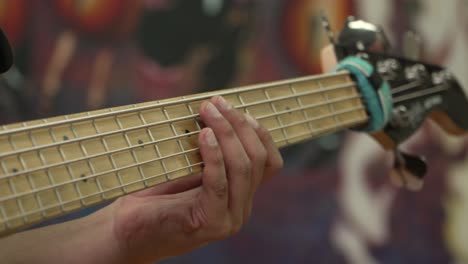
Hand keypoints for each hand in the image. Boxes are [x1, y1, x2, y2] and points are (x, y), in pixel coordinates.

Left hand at [109, 96, 282, 262]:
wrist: (128, 232)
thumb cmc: (156, 196)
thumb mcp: (191, 169)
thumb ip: (211, 152)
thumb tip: (216, 111)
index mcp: (241, 194)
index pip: (270, 162)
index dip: (259, 132)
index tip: (236, 107)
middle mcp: (242, 208)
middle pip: (257, 160)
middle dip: (238, 125)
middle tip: (215, 103)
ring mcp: (230, 219)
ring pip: (243, 168)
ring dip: (226, 133)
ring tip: (207, 112)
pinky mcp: (211, 224)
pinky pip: (219, 184)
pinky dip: (214, 156)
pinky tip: (203, 136)